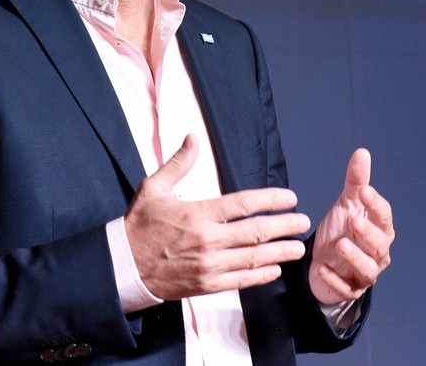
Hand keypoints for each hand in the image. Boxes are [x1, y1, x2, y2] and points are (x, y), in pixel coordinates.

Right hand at [124, 135, 311, 300]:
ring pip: (253, 258)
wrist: (123, 266)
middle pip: (256, 232)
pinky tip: (274, 269)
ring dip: (280, 252)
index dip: (271, 200)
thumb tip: (193, 139)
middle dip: (284, 226)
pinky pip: (241, 280)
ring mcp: (208, 265)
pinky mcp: (206, 285)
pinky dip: (261, 275)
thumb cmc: (138, 226)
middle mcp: (207, 240)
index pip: (243, 204)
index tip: (289, 198)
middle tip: (302, 222)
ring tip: (298, 248)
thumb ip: (178, 163)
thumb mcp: (153, 188)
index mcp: (197, 214)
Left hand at [309, 148, 393, 304]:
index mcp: (380, 228)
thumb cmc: (340, 230)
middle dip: (368, 233)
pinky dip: (334, 279)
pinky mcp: (350, 289)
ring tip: (340, 245)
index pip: (383, 216)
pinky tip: (321, 268)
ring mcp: (365, 273)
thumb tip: (362, 152)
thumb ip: (356, 182)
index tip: (364, 191)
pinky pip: (346, 288)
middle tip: (353, 221)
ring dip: (355, 257)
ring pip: (368, 269)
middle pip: (379, 244)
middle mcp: (377, 252)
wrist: (322, 260)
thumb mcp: (346, 204)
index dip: (375, 204)